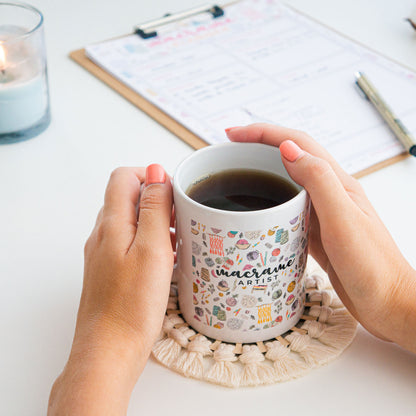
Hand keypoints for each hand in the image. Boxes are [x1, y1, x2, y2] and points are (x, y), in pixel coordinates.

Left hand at [48, 164, 173, 414]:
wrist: (110, 351)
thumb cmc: (132, 305)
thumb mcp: (151, 248)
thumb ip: (153, 207)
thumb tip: (155, 171)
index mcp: (111, 224)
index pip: (122, 177)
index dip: (149, 175)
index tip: (173, 190)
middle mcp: (102, 235)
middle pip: (126, 198)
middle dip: (155, 198)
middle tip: (181, 216)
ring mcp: (104, 254)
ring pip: (129, 221)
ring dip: (154, 221)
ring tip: (178, 237)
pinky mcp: (111, 271)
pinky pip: (129, 243)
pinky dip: (149, 241)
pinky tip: (166, 258)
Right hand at [226, 124, 415, 352]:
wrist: (387, 302)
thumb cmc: (373, 266)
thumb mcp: (344, 220)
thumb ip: (319, 181)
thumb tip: (288, 148)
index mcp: (337, 183)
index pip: (298, 143)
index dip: (263, 133)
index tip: (234, 134)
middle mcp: (329, 193)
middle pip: (290, 157)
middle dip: (258, 148)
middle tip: (228, 154)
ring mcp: (322, 212)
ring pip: (287, 182)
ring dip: (261, 173)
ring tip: (236, 177)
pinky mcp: (316, 232)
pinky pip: (288, 208)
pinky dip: (269, 201)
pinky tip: (256, 210)